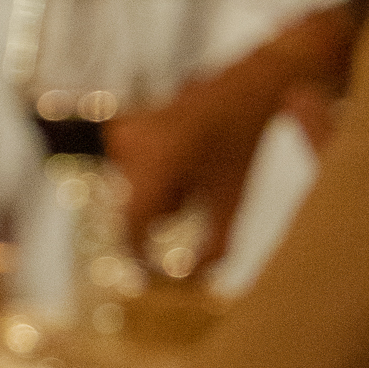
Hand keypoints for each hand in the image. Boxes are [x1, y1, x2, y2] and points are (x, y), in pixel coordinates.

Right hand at [104, 60, 277, 267]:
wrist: (244, 88)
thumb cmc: (242, 146)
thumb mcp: (233, 201)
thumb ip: (214, 246)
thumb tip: (190, 279)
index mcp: (154, 164)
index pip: (131, 229)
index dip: (141, 258)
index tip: (152, 278)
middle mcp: (130, 147)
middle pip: (136, 210)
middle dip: (164, 216)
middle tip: (200, 195)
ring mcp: (124, 134)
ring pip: (136, 192)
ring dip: (162, 196)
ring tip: (197, 169)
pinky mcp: (124, 127)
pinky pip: (133, 172)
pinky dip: (156, 177)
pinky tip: (185, 157)